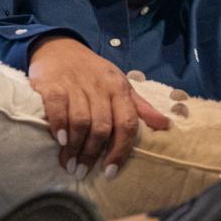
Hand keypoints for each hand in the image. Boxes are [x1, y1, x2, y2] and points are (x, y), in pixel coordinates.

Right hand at [28, 37, 168, 177]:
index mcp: (120, 89)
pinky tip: (60, 141)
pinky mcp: (54, 84)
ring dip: (76, 147)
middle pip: (103, 127)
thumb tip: (166, 125)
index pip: (127, 124)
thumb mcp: (120, 85)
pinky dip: (60, 126)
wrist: (60, 48)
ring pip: (82, 121)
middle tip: (83, 172)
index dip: (121, 150)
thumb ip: (140, 107)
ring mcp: (77, 85)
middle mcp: (101, 87)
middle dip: (93, 154)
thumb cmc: (93, 72)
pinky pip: (59, 108)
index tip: (111, 172)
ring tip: (69, 164)